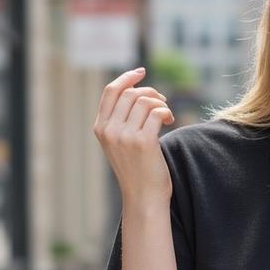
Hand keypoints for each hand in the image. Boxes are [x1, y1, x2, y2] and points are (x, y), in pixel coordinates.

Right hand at [92, 67, 175, 205]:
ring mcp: (125, 136)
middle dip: (150, 93)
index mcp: (101, 128)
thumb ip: (121, 121)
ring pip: (145, 101)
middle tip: (163, 102)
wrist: (144, 197)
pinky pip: (157, 112)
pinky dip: (166, 112)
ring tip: (167, 115)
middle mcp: (109, 130)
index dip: (127, 78)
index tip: (141, 72)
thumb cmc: (137, 170)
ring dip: (161, 103)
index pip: (110, 91)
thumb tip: (139, 92)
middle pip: (130, 93)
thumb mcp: (120, 143)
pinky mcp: (143, 142)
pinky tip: (169, 121)